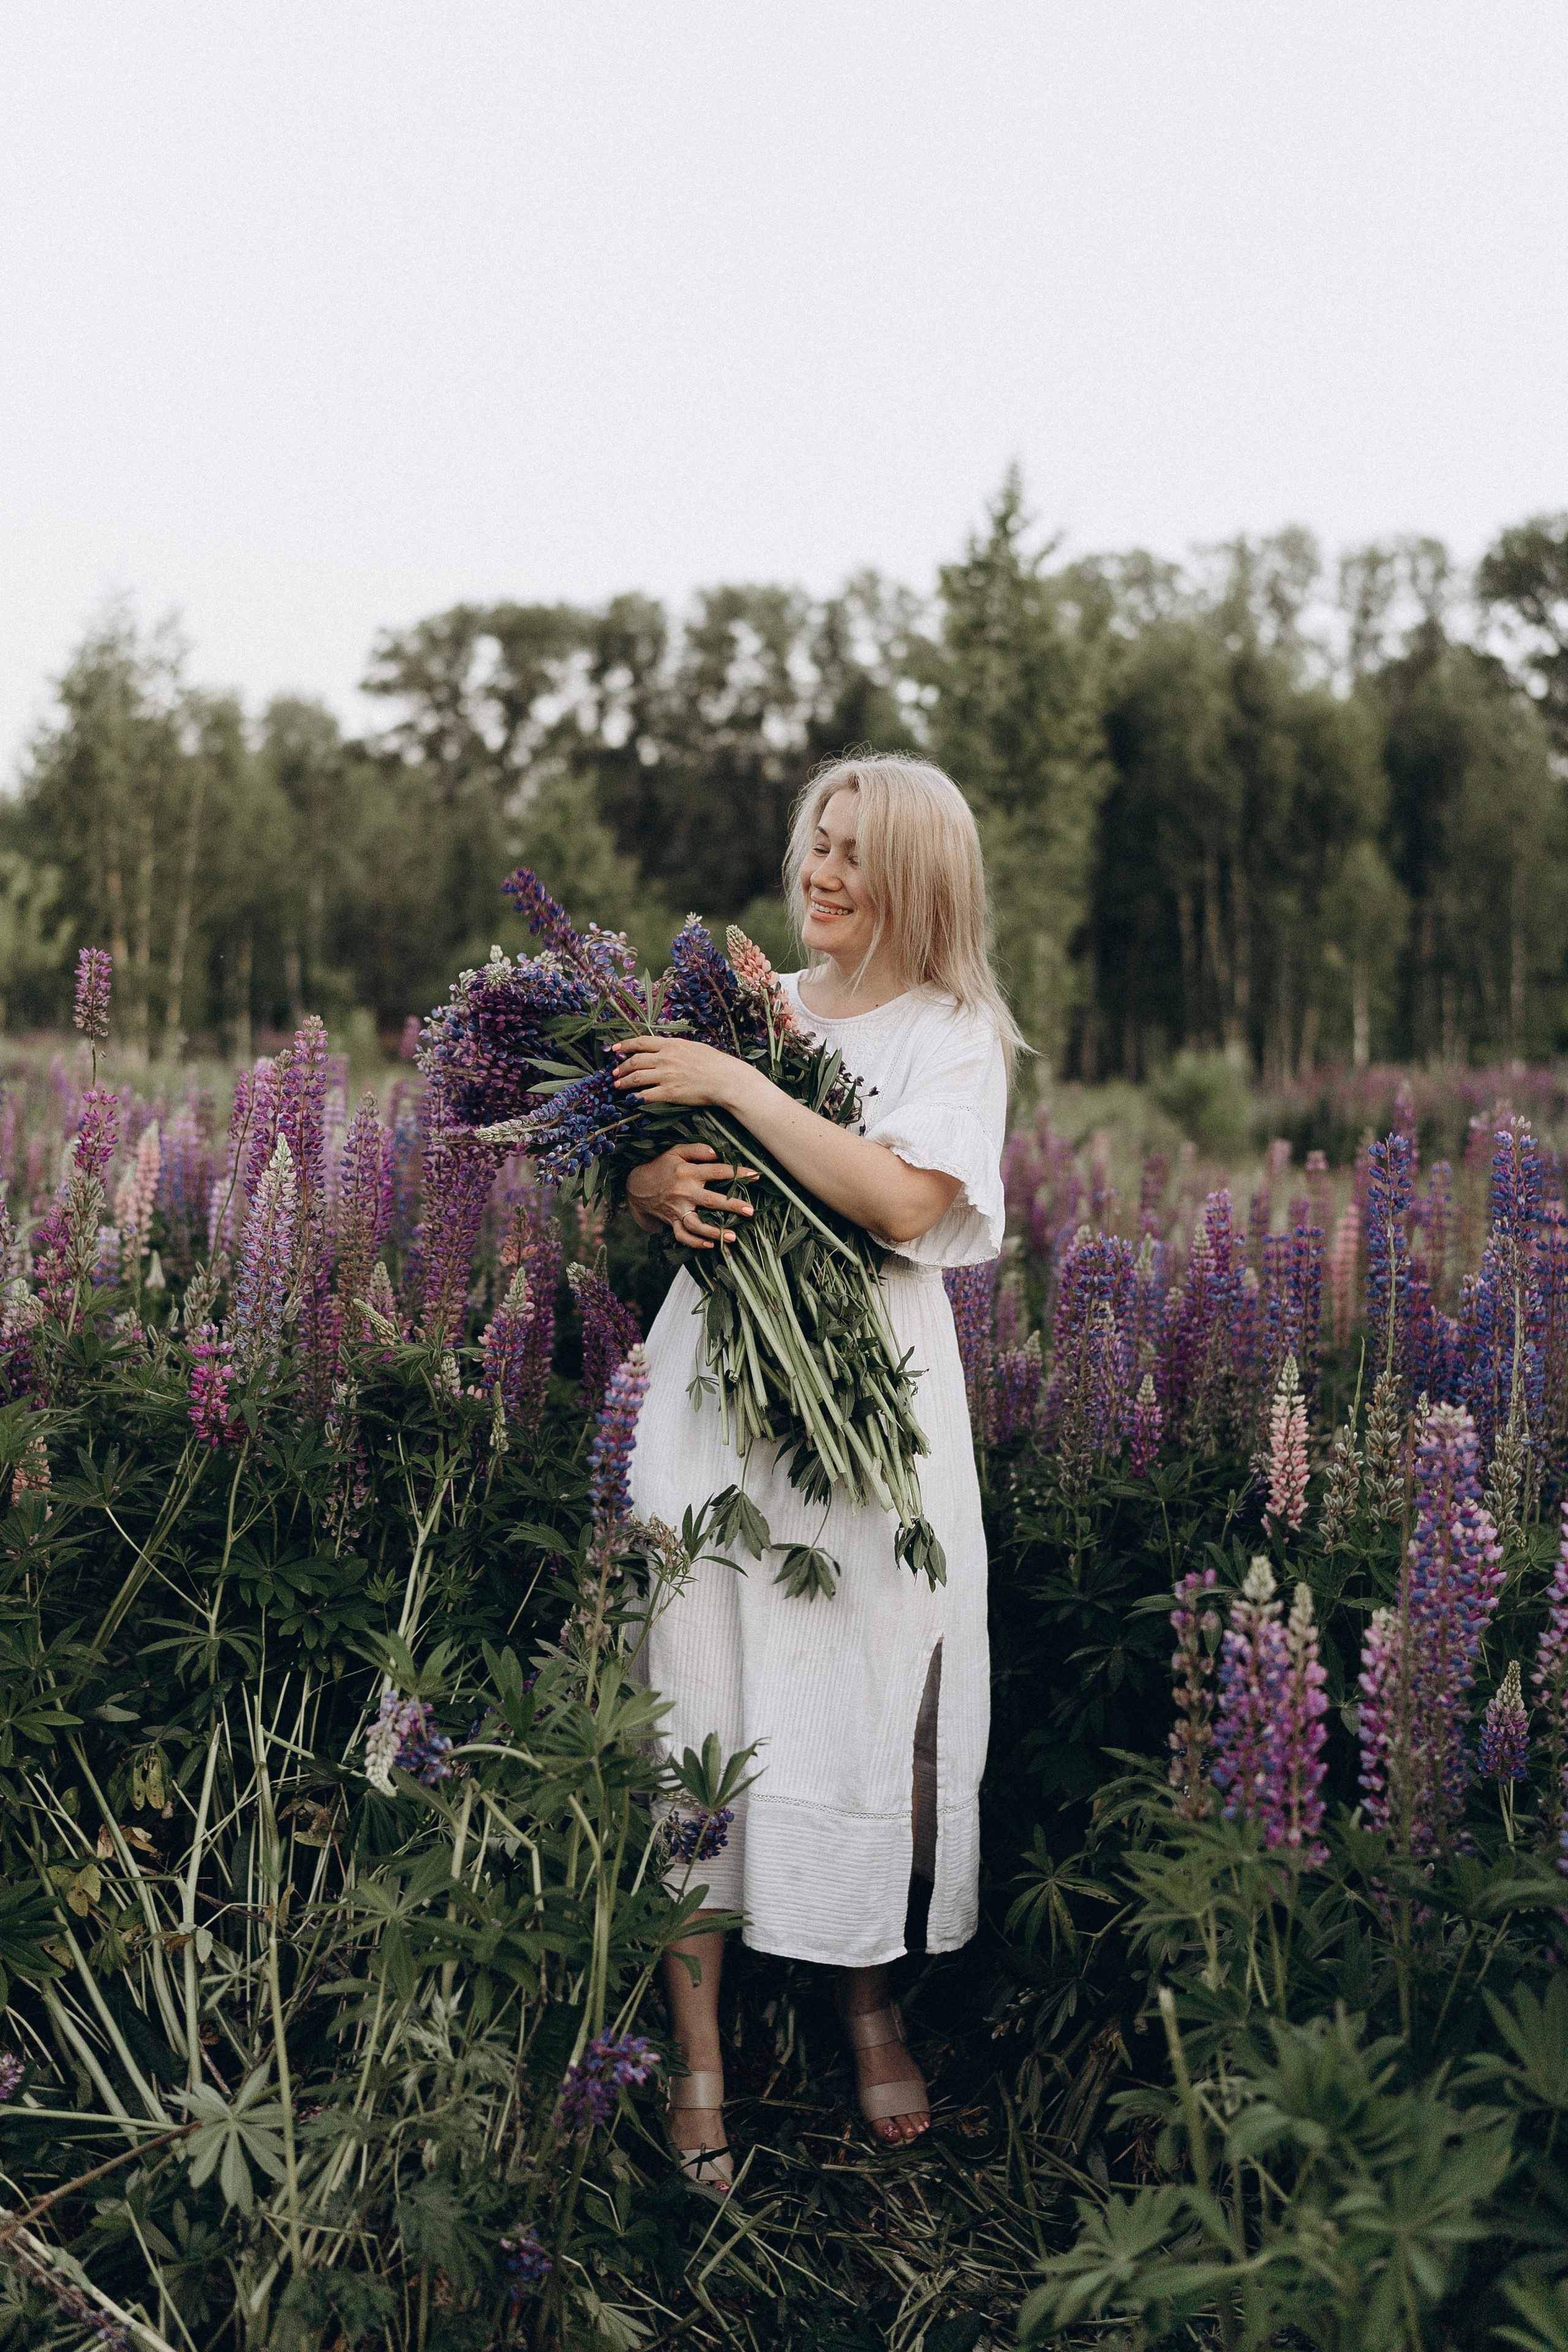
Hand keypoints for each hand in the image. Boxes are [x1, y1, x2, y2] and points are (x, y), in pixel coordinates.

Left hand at [611, 1035, 745, 1110]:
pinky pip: (646, 1095)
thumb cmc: (715, 1063)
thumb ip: (675, 1047)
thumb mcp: (693, 1047)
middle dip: (621, 1067)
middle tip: (614, 1072)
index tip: (614, 1048)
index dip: (625, 1045)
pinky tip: (632, 1099)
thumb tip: (663, 1048)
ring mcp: (667, 1076)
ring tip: (617, 1086)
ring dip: (624, 1082)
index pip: (641, 1042)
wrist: (726, 1079)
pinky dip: (636, 1097)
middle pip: (635, 1061)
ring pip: (636, 1078)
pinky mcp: (670, 1092)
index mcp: (671, 1045)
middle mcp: (666, 1059)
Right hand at [625, 1144, 757, 1249]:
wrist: (637, 1187)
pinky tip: (709, 1245)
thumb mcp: (675, 1151)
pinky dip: (695, 1242)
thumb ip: (696, 1149)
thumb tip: (716, 1152)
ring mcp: (678, 1209)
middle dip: (732, 1206)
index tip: (755, 1176)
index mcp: (688, 1172)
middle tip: (750, 1211)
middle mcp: (684, 1192)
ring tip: (732, 1237)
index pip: (717, 1171)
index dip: (737, 1173)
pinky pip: (683, 1235)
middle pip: (711, 1200)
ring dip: (714, 1231)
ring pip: (696, 1224)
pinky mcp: (672, 1221)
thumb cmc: (662, 1167)